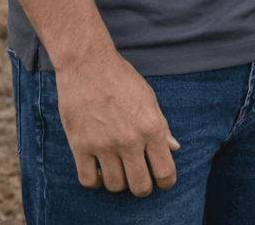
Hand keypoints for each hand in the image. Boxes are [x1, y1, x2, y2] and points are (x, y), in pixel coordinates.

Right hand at [55, 52, 178, 195]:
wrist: (88, 65)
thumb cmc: (122, 79)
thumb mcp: (149, 99)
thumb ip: (162, 127)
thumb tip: (174, 148)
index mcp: (151, 128)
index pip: (164, 171)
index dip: (166, 182)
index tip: (162, 181)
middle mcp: (129, 140)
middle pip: (140, 186)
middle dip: (143, 188)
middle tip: (140, 180)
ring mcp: (103, 145)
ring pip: (115, 186)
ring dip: (119, 183)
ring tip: (119, 171)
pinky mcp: (80, 145)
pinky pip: (88, 180)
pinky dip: (96, 182)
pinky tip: (99, 172)